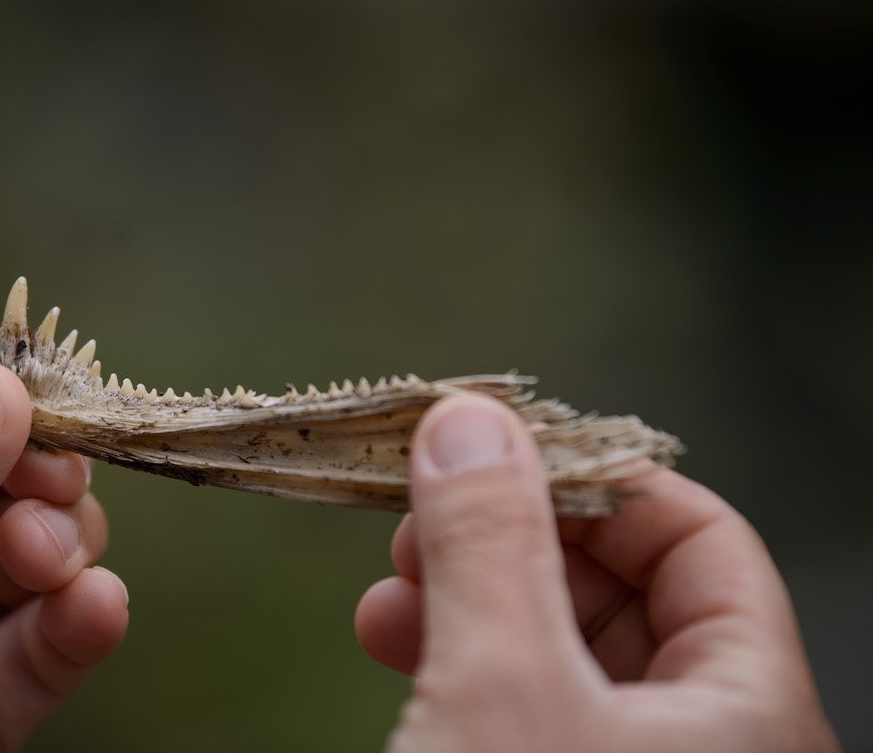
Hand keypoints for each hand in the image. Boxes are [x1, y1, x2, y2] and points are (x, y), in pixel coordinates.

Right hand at [355, 395, 838, 751]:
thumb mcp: (501, 685)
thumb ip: (491, 544)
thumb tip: (469, 421)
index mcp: (749, 710)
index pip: (704, 539)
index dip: (598, 479)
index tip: (496, 450)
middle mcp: (707, 741)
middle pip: (624, 588)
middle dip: (509, 537)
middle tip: (423, 514)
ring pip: (560, 648)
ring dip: (467, 595)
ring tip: (391, 583)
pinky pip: (523, 703)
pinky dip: (458, 660)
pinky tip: (393, 639)